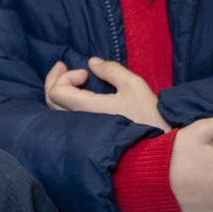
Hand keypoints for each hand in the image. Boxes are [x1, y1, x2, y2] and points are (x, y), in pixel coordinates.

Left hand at [44, 58, 168, 130]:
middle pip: (51, 102)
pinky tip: (76, 97)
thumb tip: (92, 62)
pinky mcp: (89, 140)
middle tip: (62, 66)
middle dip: (54, 80)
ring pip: (57, 113)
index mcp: (86, 109)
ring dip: (60, 92)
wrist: (161, 148)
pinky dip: (66, 105)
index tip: (86, 74)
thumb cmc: (149, 116)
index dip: (65, 77)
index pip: (57, 92)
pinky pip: (67, 122)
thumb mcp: (134, 86)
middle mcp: (78, 124)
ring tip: (69, 80)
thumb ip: (111, 71)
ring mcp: (82, 134)